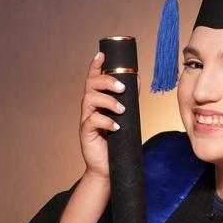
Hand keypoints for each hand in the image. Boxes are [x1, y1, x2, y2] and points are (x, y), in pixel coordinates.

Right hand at [79, 51, 140, 180]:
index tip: (101, 55)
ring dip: (107, 101)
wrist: (111, 167)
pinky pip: (92, 121)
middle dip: (106, 82)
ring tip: (122, 109)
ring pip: (89, 100)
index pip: (93, 79)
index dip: (95, 66)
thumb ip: (129, 99)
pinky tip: (116, 126)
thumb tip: (137, 78)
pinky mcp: (86, 133)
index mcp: (98, 102)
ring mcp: (86, 120)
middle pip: (90, 85)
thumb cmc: (118, 141)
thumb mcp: (126, 117)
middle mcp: (89, 108)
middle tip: (122, 88)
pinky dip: (105, 121)